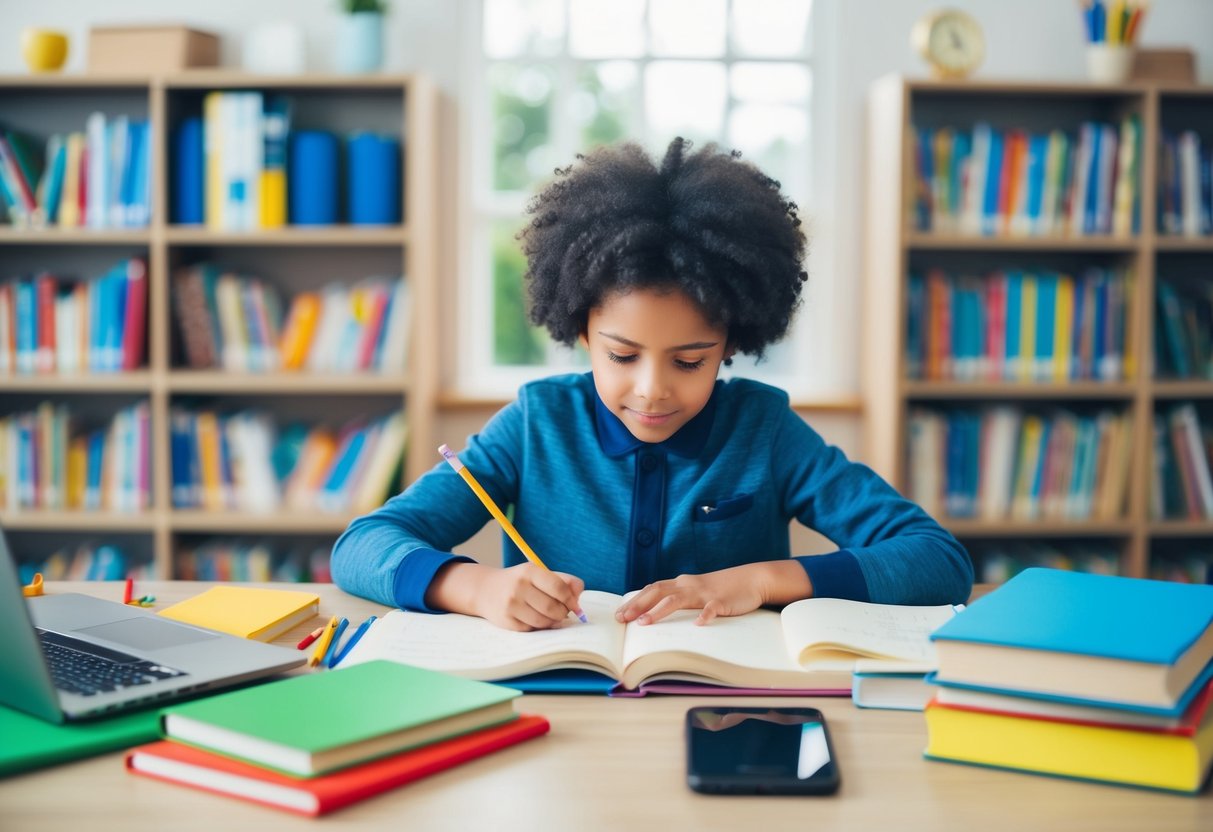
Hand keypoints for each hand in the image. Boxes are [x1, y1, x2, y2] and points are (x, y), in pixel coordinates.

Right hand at [471, 563, 584, 631]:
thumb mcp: (539, 574)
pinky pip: (531, 630)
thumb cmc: (520, 582)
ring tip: (551, 616)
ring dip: (552, 622)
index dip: (571, 599)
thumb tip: (579, 594)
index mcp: (530, 571)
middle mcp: (518, 587)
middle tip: (562, 612)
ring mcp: (511, 605)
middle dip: (563, 613)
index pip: (559, 588)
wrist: (486, 590)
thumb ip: (564, 581)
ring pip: (543, 621)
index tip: (575, 605)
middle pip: (552, 607)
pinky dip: (538, 627)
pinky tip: (534, 619)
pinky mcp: (506, 621)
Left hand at [614, 567, 764, 626]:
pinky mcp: (721, 601)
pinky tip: (697, 624)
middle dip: (638, 605)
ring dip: (659, 611)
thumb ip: (678, 598)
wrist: (751, 579)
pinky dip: (704, 616)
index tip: (619, 614)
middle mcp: (688, 586)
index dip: (634, 600)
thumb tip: (654, 612)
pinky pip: (711, 609)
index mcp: (681, 584)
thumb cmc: (721, 589)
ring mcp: (704, 593)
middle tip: (622, 619)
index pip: (652, 589)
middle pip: (658, 592)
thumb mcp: (696, 591)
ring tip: (644, 623)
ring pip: (678, 599)